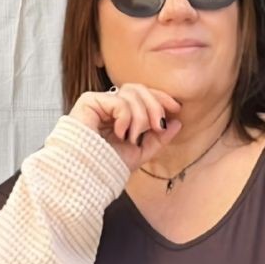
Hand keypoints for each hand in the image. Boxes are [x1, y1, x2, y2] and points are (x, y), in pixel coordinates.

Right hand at [68, 83, 182, 171]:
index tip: (176, 108)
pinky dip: (125, 118)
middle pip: (139, 89)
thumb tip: (178, 123)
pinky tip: (119, 133)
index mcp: (119, 113)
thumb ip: (158, 138)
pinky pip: (119, 101)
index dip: (160, 97)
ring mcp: (99, 101)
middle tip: (158, 126)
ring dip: (140, 117)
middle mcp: (108, 104)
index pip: (142, 94)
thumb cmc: (108, 166)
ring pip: (131, 93)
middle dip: (154, 106)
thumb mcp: (140, 153)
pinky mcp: (89, 101)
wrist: (86, 174)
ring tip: (132, 137)